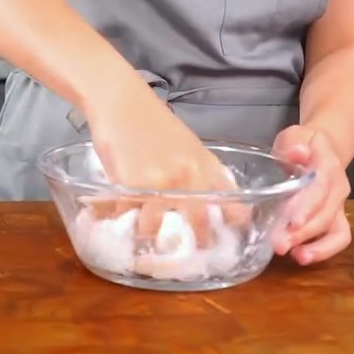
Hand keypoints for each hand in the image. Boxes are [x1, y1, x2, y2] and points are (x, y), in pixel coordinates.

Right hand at [85, 74, 239, 240]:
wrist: (123, 102)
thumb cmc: (154, 122)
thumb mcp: (188, 145)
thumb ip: (199, 171)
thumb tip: (208, 199)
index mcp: (205, 164)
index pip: (232, 199)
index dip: (236, 221)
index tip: (235, 234)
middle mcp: (189, 177)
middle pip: (200, 223)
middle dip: (197, 242)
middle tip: (193, 251)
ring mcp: (161, 183)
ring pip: (156, 228)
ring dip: (149, 235)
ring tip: (145, 237)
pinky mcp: (132, 186)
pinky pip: (128, 216)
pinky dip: (122, 219)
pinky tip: (118, 217)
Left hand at [272, 124, 350, 265]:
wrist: (321, 148)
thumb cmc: (302, 144)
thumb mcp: (294, 136)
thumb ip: (293, 144)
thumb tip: (297, 153)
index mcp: (328, 165)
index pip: (321, 186)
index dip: (308, 206)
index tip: (292, 222)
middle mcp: (339, 188)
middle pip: (327, 214)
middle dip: (304, 232)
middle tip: (279, 244)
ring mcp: (340, 206)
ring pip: (338, 231)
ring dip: (318, 247)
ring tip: (295, 257)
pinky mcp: (337, 220)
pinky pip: (338, 239)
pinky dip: (323, 251)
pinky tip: (301, 256)